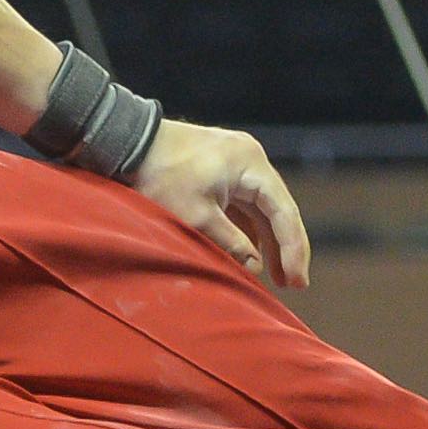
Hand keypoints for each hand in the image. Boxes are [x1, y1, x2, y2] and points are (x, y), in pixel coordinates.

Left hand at [128, 119, 310, 287]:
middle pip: (278, 210)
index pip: (284, 212)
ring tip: (276, 277)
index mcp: (252, 165)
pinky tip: (252, 255)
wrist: (129, 144)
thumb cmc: (161, 177)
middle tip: (294, 284)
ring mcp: (237, 164)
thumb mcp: (197, 218)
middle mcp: (251, 160)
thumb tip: (255, 268)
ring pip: (262, 209)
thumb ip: (231, 244)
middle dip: (286, 248)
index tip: (298, 282)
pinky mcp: (222, 172)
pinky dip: (249, 229)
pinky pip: (244, 204)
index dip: (293, 250)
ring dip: (268, 241)